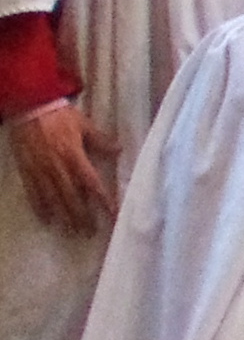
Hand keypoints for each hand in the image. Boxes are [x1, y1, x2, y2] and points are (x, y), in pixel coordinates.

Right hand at [7, 103, 110, 235]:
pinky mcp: (27, 170)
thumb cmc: (59, 116)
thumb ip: (101, 140)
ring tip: (71, 232)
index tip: (112, 215)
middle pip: (72, 198)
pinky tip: (46, 219)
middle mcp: (58, 168)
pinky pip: (34, 193)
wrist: (29, 107)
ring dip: (63, 216)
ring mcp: (41, 170)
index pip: (92, 184)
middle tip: (90, 232)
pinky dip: (40, 207)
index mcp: (75, 156)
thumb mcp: (84, 125)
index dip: (103, 201)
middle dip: (81, 216)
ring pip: (53, 199)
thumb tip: (120, 150)